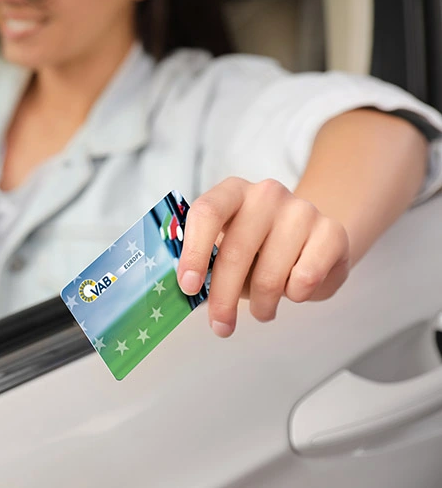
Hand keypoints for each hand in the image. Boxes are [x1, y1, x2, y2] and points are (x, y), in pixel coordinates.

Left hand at [178, 177, 349, 337]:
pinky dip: (295, 295)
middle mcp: (266, 193)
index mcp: (232, 192)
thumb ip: (205, 262)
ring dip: (263, 304)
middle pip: (236, 251)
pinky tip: (293, 290)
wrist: (312, 241)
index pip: (207, 212)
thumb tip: (185, 291)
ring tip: (264, 310)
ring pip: (270, 274)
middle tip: (221, 326)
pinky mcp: (332, 231)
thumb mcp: (227, 248)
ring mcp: (301, 210)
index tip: (188, 287)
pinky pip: (305, 278)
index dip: (194, 252)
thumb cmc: (259, 249)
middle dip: (224, 297)